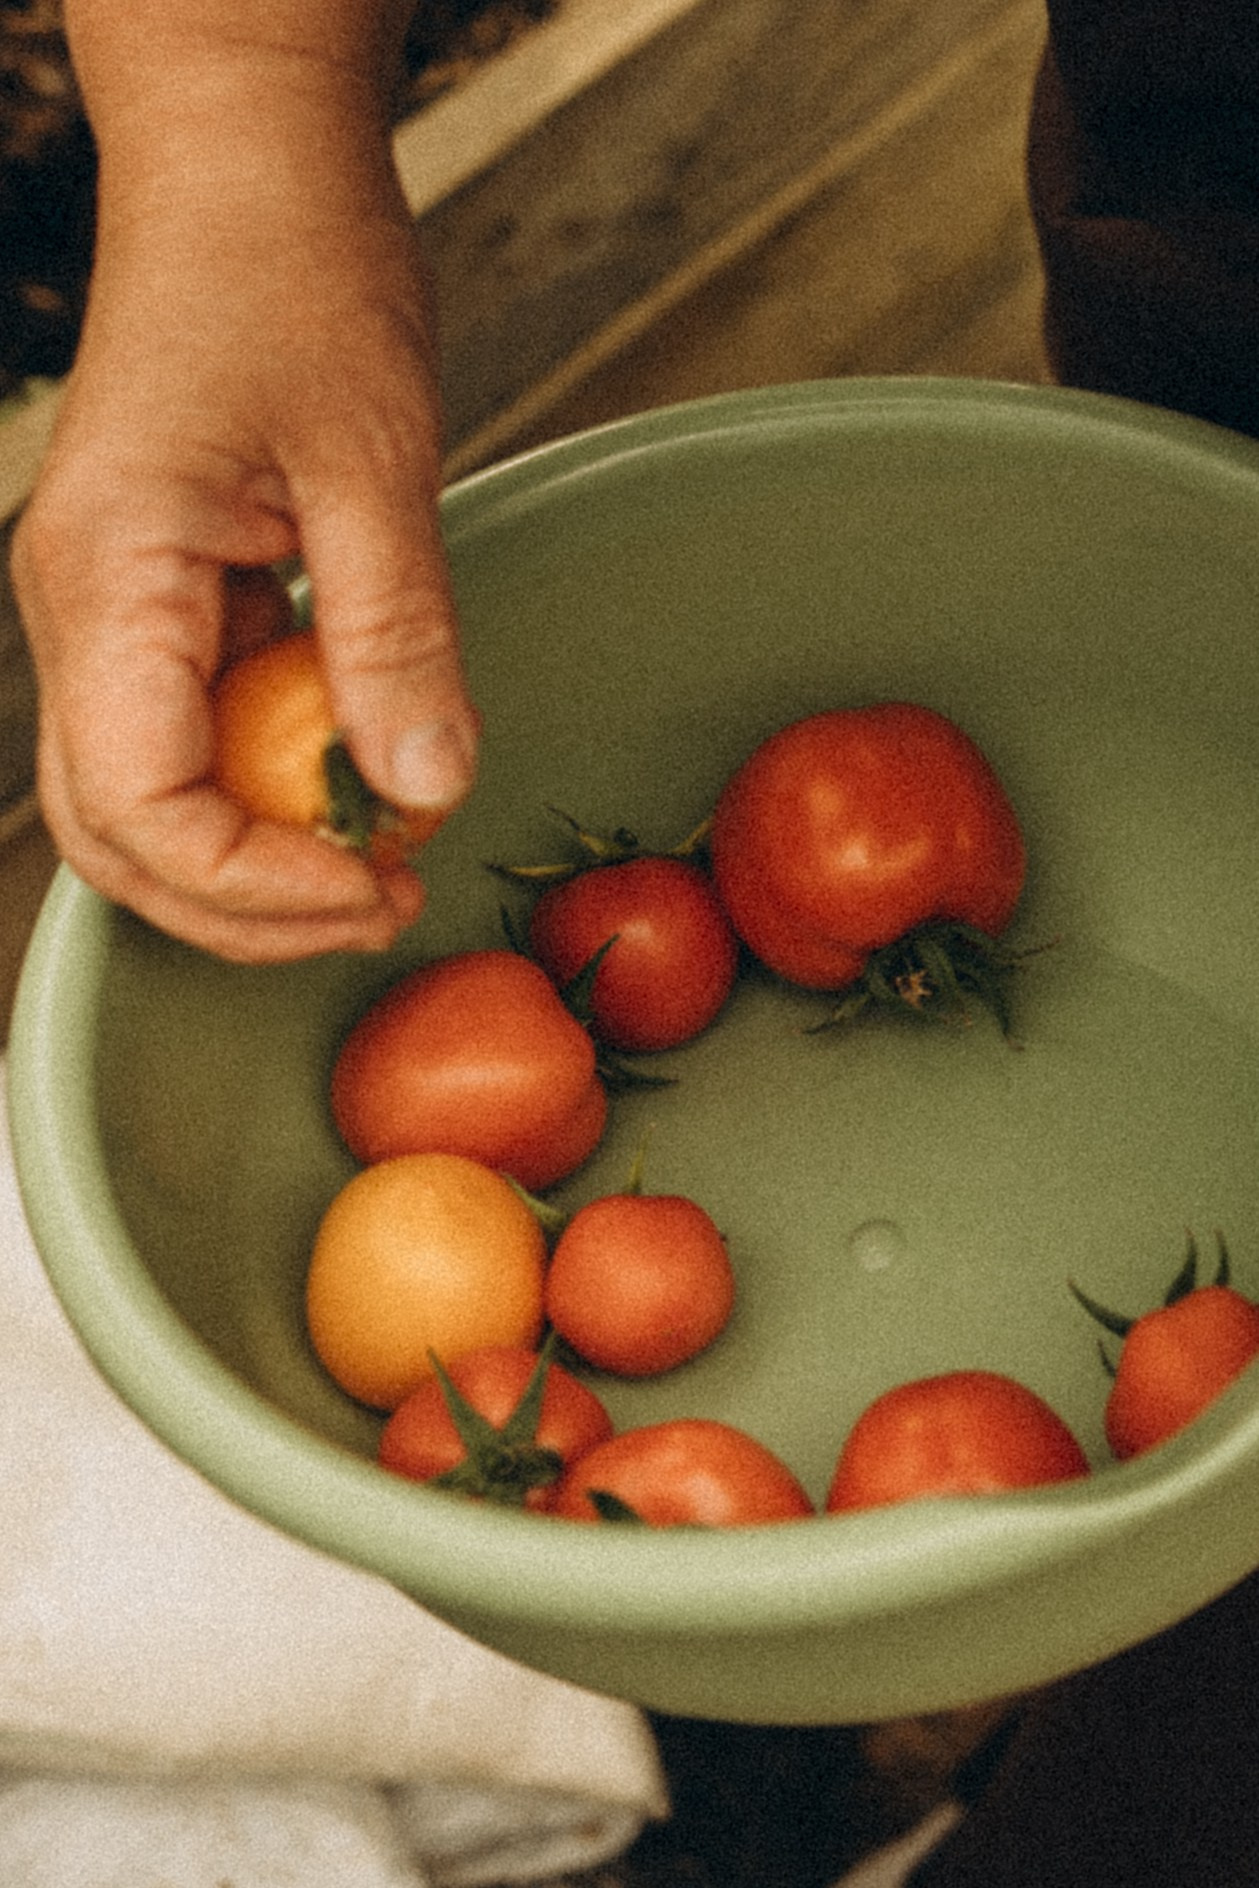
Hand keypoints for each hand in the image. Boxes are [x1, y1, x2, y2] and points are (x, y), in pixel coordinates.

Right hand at [12, 27, 478, 961]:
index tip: (374, 889)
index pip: (138, 807)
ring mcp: (112, 618)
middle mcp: (82, 615)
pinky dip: (275, 791)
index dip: (255, 884)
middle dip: (249, 907)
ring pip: (149, 807)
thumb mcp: (372, 460)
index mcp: (108, 581)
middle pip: (121, 839)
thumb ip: (394, 634)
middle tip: (383, 907)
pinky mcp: (160, 610)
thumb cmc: (294, 276)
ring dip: (260, 863)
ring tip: (383, 864)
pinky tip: (364, 780)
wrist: (245, 176)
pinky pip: (196, 740)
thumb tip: (427, 790)